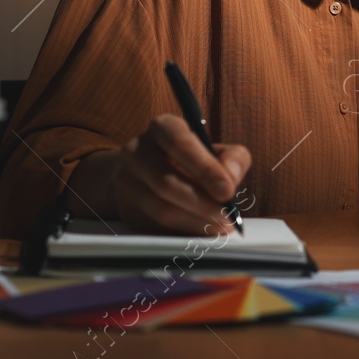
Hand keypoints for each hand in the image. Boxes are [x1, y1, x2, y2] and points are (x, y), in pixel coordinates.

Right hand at [100, 114, 251, 236]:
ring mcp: (125, 182)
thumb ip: (233, 158)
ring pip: (161, 209)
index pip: (180, 144)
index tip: (227, 191)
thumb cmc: (191, 159)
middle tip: (227, 217)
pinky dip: (184, 231)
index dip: (205, 168)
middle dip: (202, 203)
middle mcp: (136, 151)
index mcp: (162, 127)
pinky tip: (203, 230)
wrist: (147, 173)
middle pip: (167, 182)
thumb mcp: (215, 149)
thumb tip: (231, 177)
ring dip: (195, 222)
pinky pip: (156, 227)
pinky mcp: (126, 209)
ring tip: (221, 226)